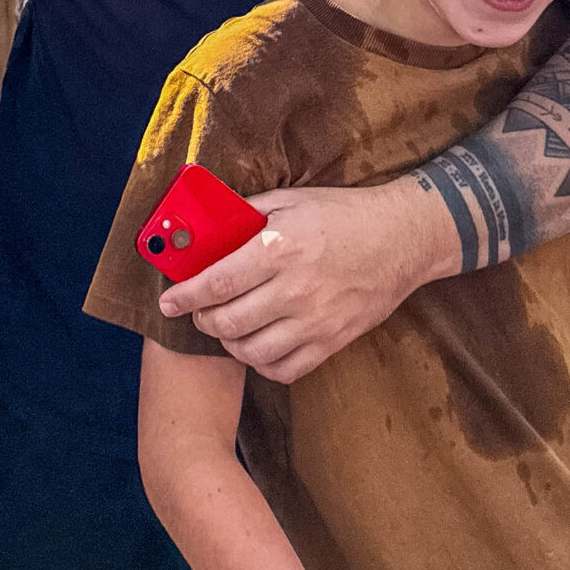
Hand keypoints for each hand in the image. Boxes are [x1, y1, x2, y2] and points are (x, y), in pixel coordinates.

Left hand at [159, 175, 453, 382]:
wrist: (401, 238)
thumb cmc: (343, 214)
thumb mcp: (289, 200)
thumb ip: (245, 215)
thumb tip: (205, 228)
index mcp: (280, 247)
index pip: (217, 282)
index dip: (185, 297)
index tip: (168, 303)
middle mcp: (295, 289)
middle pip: (228, 322)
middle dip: (202, 320)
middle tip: (200, 311)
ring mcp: (316, 320)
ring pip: (252, 351)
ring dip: (230, 343)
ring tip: (228, 327)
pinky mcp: (333, 341)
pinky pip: (285, 369)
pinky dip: (263, 364)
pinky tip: (259, 345)